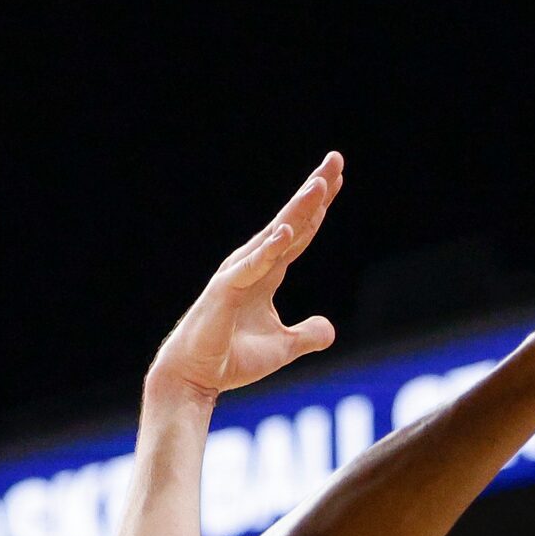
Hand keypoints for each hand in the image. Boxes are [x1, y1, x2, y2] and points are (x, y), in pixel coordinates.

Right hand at [146, 152, 342, 403]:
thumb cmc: (232, 358)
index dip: (319, 208)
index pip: (300, 233)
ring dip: (298, 210)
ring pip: (275, 236)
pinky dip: (269, 250)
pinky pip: (251, 268)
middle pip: (291, 221)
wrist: (197, 376)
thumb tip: (330, 330)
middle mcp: (253, 264)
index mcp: (267, 272)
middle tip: (336, 159)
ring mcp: (238, 274)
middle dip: (314, 191)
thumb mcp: (282, 348)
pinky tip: (287, 232)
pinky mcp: (225, 291)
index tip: (337, 178)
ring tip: (320, 186)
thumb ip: (307, 336)